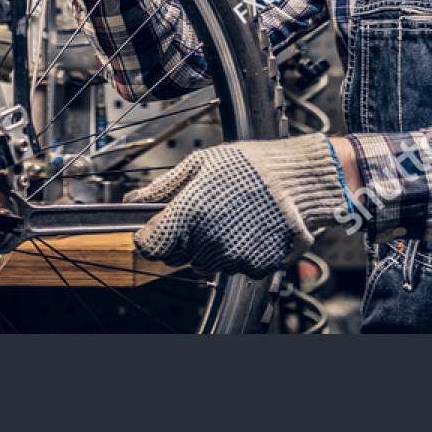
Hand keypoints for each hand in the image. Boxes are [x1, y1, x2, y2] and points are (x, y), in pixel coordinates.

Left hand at [125, 133, 346, 277]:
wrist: (298, 179)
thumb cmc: (249, 165)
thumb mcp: (199, 164)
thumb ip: (163, 188)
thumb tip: (133, 200)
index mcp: (189, 214)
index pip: (150, 246)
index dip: (149, 236)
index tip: (155, 227)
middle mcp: (208, 242)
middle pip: (176, 256)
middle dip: (180, 239)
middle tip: (201, 212)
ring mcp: (234, 258)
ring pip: (205, 262)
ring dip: (210, 245)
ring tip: (230, 215)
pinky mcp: (256, 267)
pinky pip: (234, 266)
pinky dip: (237, 251)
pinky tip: (248, 226)